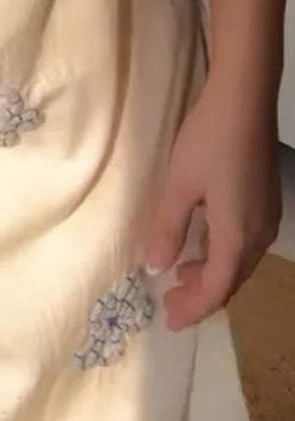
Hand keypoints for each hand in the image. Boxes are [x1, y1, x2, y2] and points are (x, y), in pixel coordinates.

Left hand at [145, 83, 279, 327]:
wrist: (244, 100)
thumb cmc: (207, 142)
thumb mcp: (179, 185)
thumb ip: (167, 228)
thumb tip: (154, 268)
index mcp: (237, 236)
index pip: (216, 288)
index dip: (193, 308)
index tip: (170, 320)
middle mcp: (259, 234)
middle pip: (232, 279)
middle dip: (201, 295)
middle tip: (170, 303)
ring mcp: (266, 217)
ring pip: (240, 262)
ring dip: (212, 274)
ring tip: (181, 276)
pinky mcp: (265, 200)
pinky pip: (246, 243)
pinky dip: (223, 254)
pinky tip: (203, 242)